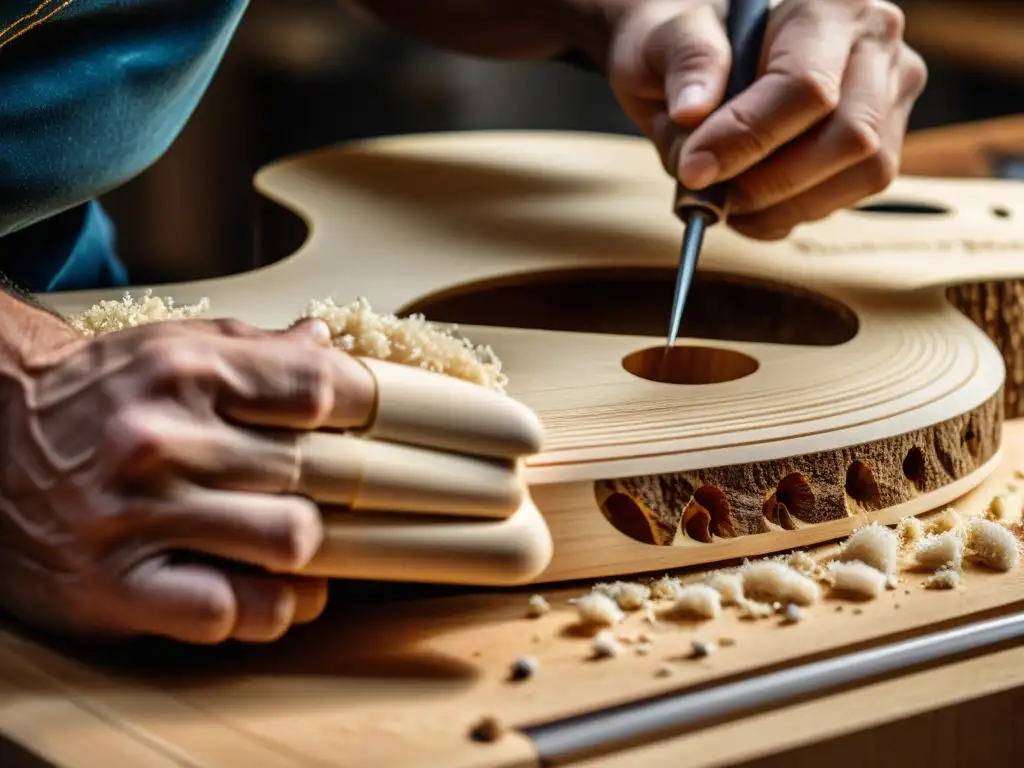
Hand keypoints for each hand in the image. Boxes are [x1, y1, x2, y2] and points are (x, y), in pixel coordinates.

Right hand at [0, 317, 375, 644]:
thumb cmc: (99, 394)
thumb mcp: (171, 347)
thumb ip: (256, 348)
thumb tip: (326, 339)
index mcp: (186, 369)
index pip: (323, 388)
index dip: (363, 413)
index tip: (368, 430)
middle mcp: (162, 440)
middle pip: (317, 470)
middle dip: (338, 486)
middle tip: (334, 492)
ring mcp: (137, 517)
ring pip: (291, 541)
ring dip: (306, 550)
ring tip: (290, 542)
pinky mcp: (113, 587)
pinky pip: (229, 612)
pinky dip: (258, 608)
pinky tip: (252, 587)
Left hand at [606, 0, 927, 239]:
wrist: (710, 60)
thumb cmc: (691, 43)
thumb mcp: (669, 37)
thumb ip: (685, 63)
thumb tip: (692, 112)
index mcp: (828, 6)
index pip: (806, 86)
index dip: (748, 138)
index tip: (694, 170)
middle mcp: (875, 43)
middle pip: (850, 137)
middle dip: (771, 183)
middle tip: (710, 195)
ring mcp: (890, 93)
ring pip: (863, 173)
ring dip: (784, 206)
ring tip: (727, 200)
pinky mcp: (885, 140)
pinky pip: (852, 195)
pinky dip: (794, 212)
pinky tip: (753, 203)